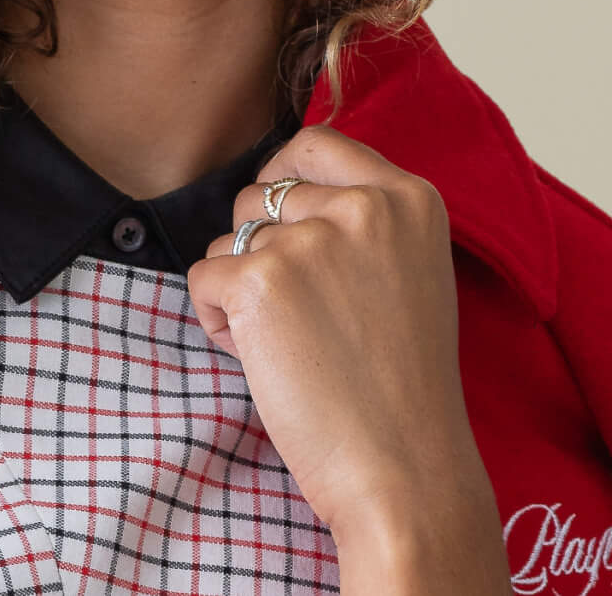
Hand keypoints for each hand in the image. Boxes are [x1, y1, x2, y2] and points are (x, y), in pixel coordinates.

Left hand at [186, 127, 506, 594]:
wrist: (406, 469)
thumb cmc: (400, 384)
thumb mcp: (407, 274)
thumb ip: (360, 222)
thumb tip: (279, 186)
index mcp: (409, 199)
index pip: (313, 143)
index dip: (279, 175)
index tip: (276, 214)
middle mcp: (363, 207)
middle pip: (258, 194)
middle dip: (258, 248)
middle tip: (302, 316)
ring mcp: (310, 241)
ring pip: (226, 241)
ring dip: (239, 290)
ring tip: (293, 344)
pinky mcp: (259, 280)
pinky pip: (201, 280)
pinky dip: (217, 321)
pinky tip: (266, 361)